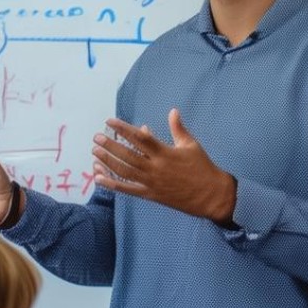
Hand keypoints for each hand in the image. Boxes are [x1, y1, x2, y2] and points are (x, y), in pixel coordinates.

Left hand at [92, 109, 236, 224]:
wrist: (211, 195)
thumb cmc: (202, 167)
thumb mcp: (191, 145)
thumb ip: (178, 128)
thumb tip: (172, 111)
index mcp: (165, 152)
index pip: (140, 137)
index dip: (123, 129)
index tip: (110, 122)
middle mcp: (156, 167)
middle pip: (128, 154)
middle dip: (110, 145)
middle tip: (97, 137)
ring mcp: (152, 183)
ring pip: (124, 171)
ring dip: (108, 162)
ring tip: (95, 153)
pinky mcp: (150, 195)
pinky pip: (128, 189)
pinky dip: (112, 184)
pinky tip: (98, 177)